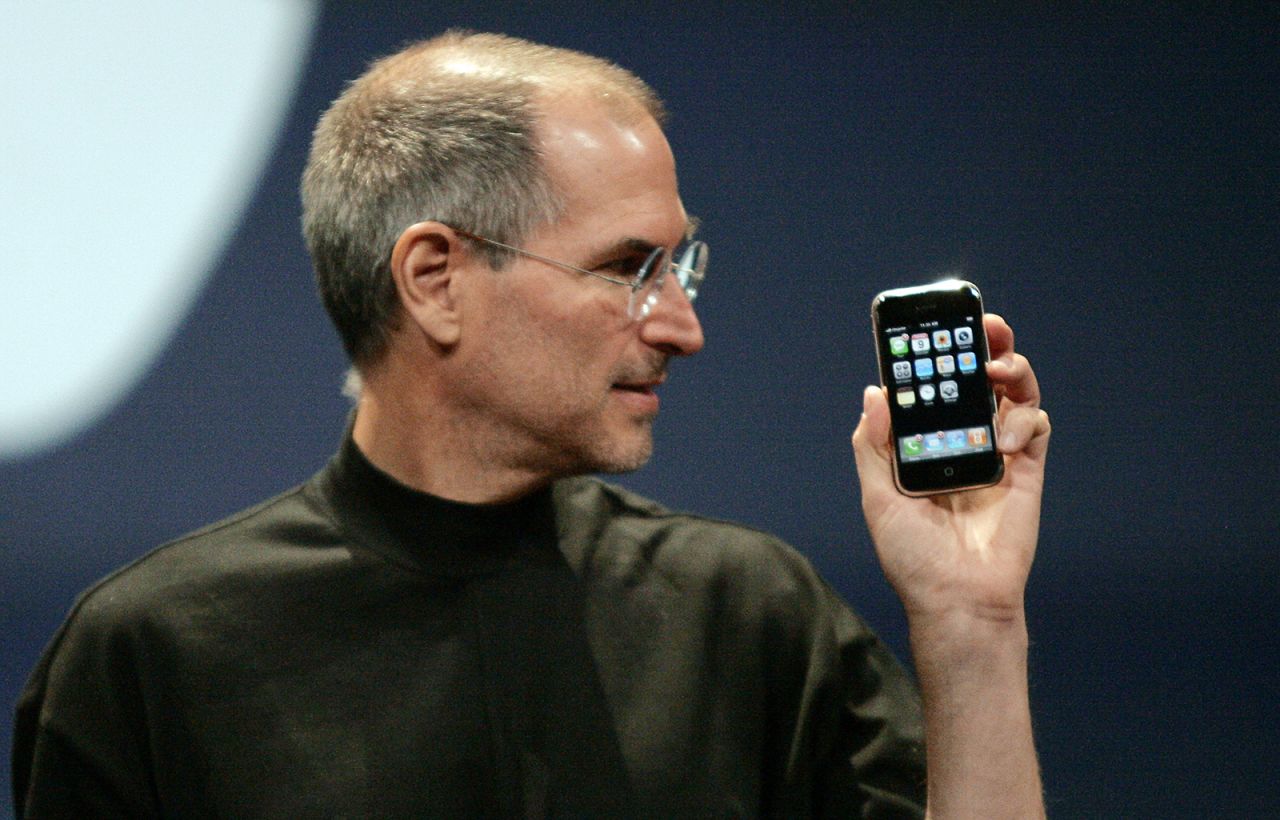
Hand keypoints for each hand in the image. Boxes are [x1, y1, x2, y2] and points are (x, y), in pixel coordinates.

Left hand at [851, 314, 1050, 622]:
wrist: (959, 599)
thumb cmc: (913, 556)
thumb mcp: (878, 498)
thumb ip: (874, 446)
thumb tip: (875, 392)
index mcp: (924, 444)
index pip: (932, 387)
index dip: (935, 355)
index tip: (933, 324)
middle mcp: (961, 441)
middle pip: (977, 380)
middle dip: (983, 345)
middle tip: (984, 323)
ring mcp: (997, 453)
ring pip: (1012, 393)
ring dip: (1011, 369)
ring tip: (999, 367)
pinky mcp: (1027, 470)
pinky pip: (1036, 426)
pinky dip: (1026, 419)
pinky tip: (1008, 438)